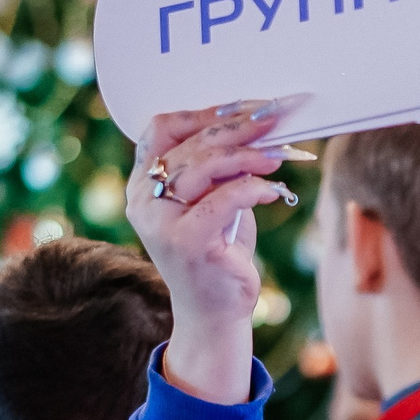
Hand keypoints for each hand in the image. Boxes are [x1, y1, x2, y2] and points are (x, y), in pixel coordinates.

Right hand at [124, 98, 305, 402]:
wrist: (214, 313)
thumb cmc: (217, 252)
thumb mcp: (214, 201)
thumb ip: (221, 168)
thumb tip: (256, 127)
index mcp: (142, 184)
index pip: (160, 128)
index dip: (203, 112)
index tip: (244, 106)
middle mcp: (143, 200)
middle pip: (190, 144)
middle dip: (237, 127)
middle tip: (273, 118)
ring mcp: (160, 222)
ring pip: (206, 167)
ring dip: (249, 155)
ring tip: (278, 154)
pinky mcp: (185, 242)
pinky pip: (225, 199)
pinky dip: (254, 188)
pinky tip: (274, 190)